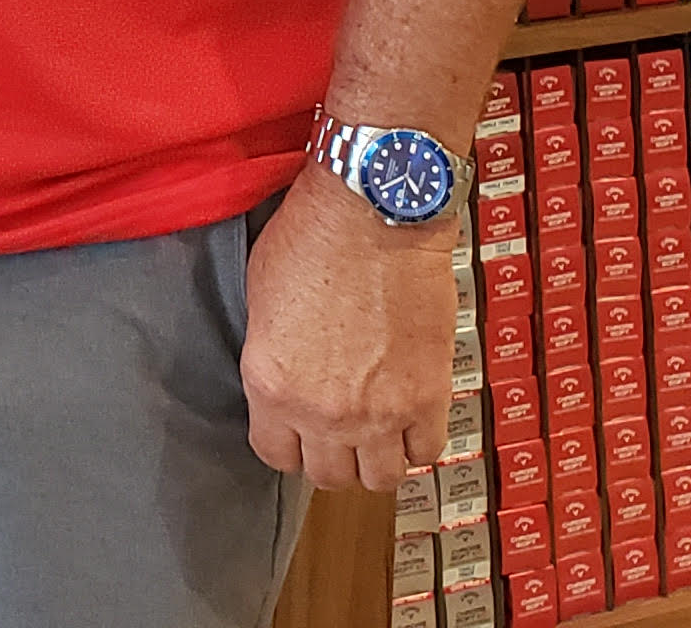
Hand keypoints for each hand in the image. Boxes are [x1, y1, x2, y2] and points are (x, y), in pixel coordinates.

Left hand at [239, 167, 460, 490]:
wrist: (373, 212)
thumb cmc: (312, 237)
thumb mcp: (262, 298)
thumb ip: (273, 356)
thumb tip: (289, 379)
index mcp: (271, 386)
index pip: (274, 454)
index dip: (287, 443)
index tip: (297, 431)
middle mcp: (323, 412)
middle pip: (329, 475)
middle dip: (331, 455)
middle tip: (339, 428)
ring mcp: (378, 412)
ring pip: (380, 477)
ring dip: (377, 457)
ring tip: (377, 428)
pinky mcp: (427, 397)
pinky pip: (426, 451)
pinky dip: (418, 441)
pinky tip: (410, 418)